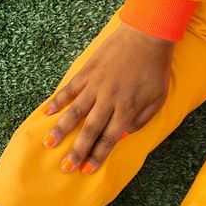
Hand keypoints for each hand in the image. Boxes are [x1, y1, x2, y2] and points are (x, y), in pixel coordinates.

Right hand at [42, 24, 172, 173]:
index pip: (109, 138)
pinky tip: (47, 112)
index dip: (97, 156)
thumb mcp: (158, 98)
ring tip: (48, 143)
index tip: (86, 170)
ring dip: (61, 129)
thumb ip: (142, 120)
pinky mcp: (88, 71)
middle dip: (77, 150)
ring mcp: (96, 85)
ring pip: (75, 111)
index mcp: (127, 108)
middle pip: (90, 130)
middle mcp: (109, 99)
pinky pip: (70, 89)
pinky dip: (58, 101)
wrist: (147, 35)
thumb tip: (123, 135)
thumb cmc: (155, 68)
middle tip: (65, 167)